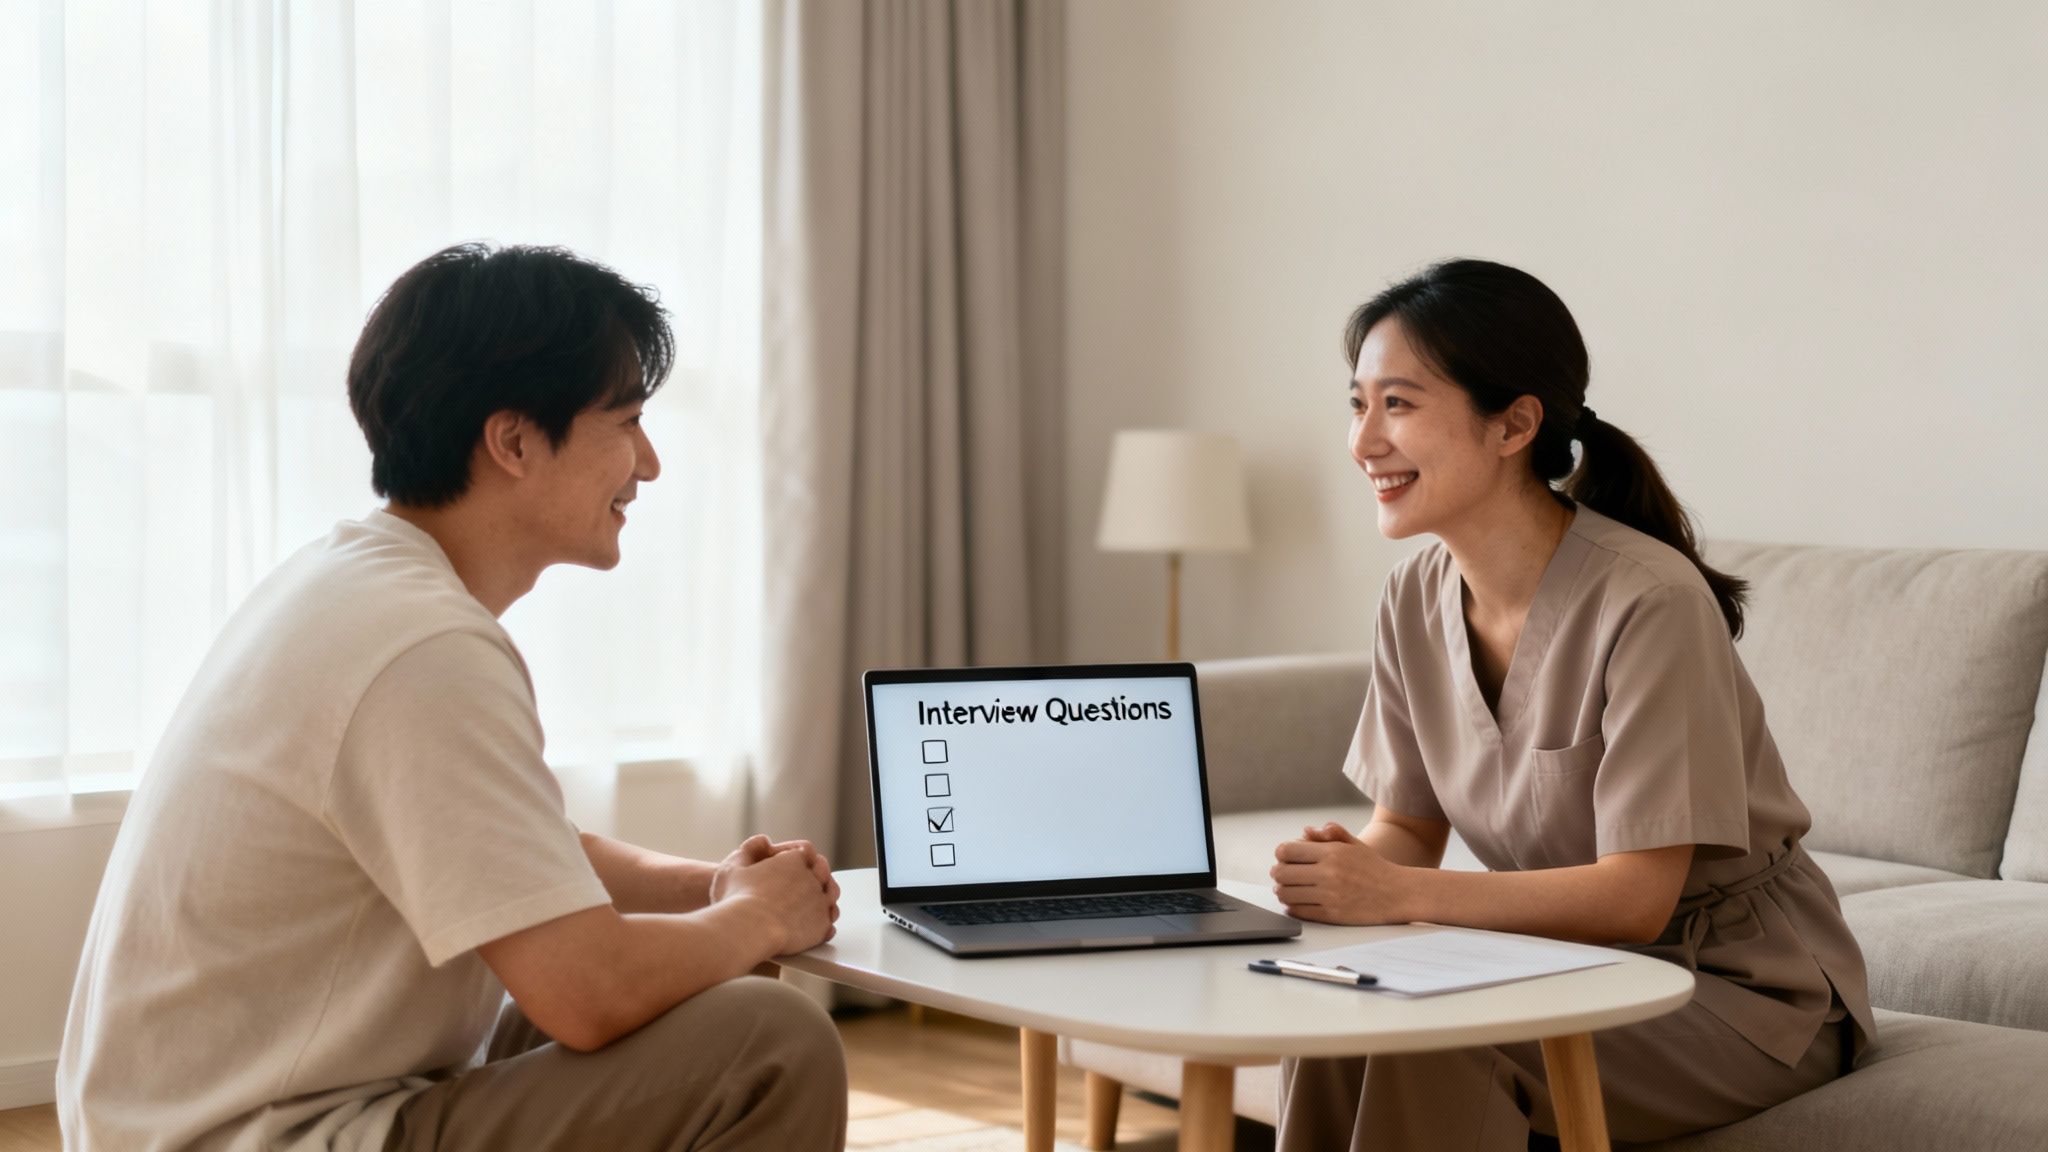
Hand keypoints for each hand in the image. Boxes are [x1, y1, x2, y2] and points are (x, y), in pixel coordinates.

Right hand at [712, 835, 839, 953]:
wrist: (749, 930)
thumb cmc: (736, 899)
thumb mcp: (733, 866)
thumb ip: (750, 849)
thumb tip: (765, 841)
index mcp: (794, 860)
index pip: (805, 851)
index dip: (797, 857)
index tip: (789, 866)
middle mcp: (812, 878)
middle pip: (822, 871)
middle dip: (814, 874)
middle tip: (802, 883)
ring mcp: (820, 902)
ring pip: (830, 894)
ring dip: (822, 896)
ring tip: (809, 903)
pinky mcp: (822, 926)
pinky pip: (829, 920)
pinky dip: (823, 920)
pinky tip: (812, 924)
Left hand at [1270, 822, 1410, 924]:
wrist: (1398, 894)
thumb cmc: (1375, 868)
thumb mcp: (1355, 844)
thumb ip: (1331, 834)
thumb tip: (1306, 831)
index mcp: (1332, 853)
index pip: (1287, 851)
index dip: (1282, 854)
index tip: (1285, 857)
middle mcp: (1329, 874)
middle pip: (1282, 873)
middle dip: (1278, 873)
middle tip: (1281, 875)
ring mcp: (1329, 896)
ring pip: (1287, 894)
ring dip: (1283, 891)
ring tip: (1287, 889)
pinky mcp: (1332, 915)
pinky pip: (1299, 912)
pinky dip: (1292, 907)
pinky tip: (1295, 903)